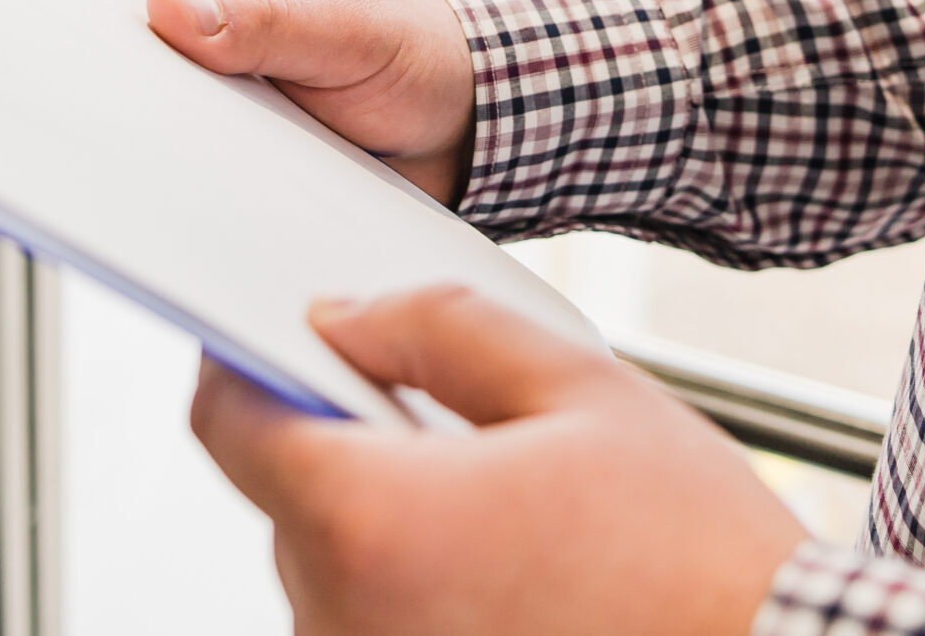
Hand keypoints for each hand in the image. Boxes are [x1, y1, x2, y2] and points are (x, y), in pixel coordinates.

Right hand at [119, 0, 477, 203]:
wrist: (465, 118)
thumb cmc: (414, 44)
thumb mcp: (348, 25)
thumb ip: (266, 19)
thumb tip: (169, 9)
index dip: (120, 22)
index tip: (116, 64)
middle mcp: (216, 27)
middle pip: (143, 58)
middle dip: (143, 93)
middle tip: (157, 125)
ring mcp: (225, 89)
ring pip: (168, 119)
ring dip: (179, 144)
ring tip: (199, 166)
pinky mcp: (241, 144)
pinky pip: (204, 165)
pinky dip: (210, 182)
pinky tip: (223, 201)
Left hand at [192, 285, 808, 635]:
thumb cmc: (693, 554)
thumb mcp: (578, 388)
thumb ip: (438, 330)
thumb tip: (342, 319)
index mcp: (373, 522)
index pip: (232, 424)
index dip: (242, 361)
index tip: (277, 334)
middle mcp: (344, 620)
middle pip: (283, 499)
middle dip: (341, 441)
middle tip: (449, 415)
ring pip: (330, 569)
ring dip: (386, 522)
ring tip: (508, 507)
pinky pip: (371, 627)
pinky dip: (415, 588)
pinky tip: (510, 568)